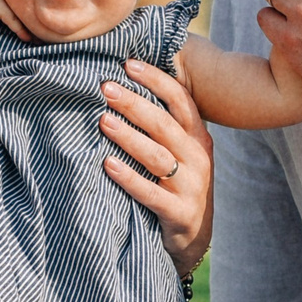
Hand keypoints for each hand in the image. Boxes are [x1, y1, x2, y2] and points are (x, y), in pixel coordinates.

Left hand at [100, 58, 213, 275]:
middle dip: (134, 103)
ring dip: (128, 136)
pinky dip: (129, 178)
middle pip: (164, 124)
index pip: (180, 100)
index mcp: (198, 137)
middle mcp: (198, 158)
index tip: (127, 64)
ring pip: (157, 156)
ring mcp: (191, 187)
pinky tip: (107, 164)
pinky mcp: (179, 214)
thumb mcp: (179, 152)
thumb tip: (126, 84)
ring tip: (103, 121)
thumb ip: (163, 124)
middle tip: (105, 88)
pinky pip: (151, 193)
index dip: (156, 80)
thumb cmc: (177, 184)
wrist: (194, 238)